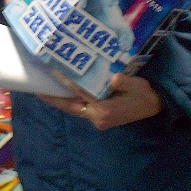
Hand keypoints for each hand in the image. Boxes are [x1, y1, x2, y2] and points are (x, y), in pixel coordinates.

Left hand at [38, 72, 162, 130]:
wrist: (154, 106)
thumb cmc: (145, 95)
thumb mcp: (138, 86)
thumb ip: (126, 82)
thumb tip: (114, 77)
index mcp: (105, 110)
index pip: (80, 95)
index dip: (66, 84)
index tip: (53, 73)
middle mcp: (97, 117)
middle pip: (69, 106)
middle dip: (52, 98)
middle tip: (36, 86)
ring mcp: (96, 118)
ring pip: (72, 107)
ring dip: (58, 99)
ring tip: (43, 86)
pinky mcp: (97, 115)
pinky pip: (78, 107)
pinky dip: (68, 99)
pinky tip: (60, 89)